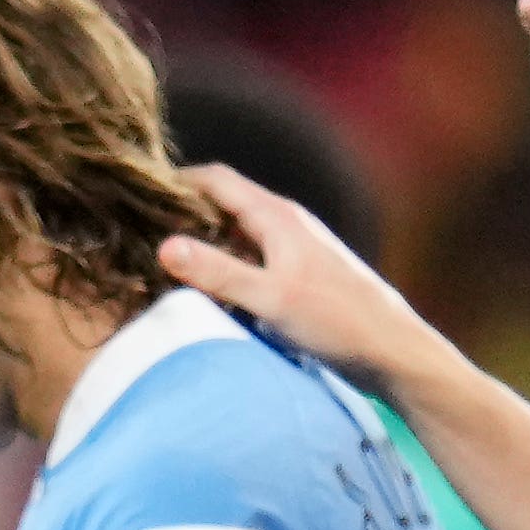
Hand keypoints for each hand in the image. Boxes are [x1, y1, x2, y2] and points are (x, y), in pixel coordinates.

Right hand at [155, 163, 458, 403]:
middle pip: (224, 204)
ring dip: (203, 242)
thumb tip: (163, 246)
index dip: (175, 181)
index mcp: (278, 216)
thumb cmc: (338, 321)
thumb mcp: (269, 298)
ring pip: (236, 233)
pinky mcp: (299, 275)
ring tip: (163, 263)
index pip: (217, 179)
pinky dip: (224, 266)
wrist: (394, 350)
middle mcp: (286, 224)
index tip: (136, 195)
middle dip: (183, 213)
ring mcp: (294, 249)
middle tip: (138, 232)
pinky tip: (207, 292)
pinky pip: (249, 258)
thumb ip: (217, 272)